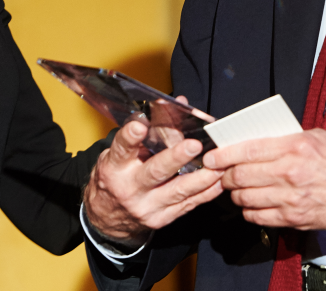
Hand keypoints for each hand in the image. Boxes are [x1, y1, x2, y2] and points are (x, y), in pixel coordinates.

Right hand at [83, 114, 223, 244]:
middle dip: (176, 158)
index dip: (130, 137)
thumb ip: (144, 135)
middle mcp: (129, 188)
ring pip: (178, 191)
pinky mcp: (161, 218)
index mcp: (115, 167)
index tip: (140, 126)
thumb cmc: (116, 177)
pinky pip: (187, 205)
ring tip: (217, 164)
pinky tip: (218, 181)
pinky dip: (206, 192)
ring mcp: (146, 206)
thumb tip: (175, 105)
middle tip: (193, 145)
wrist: (108, 217)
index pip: (122, 149)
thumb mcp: (119, 154)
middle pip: (155, 172)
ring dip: (201, 177)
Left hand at [203, 128, 325, 232]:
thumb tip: (255, 141)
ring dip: (236, 194)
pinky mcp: (296, 219)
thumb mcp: (317, 137)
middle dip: (224, 175)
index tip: (211, 157)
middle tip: (222, 172)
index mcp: (295, 147)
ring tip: (238, 187)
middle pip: (240, 176)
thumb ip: (285, 139)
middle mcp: (291, 174)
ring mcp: (292, 199)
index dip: (222, 155)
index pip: (246, 150)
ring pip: (245, 199)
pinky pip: (259, 217)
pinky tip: (254, 203)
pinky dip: (250, 210)